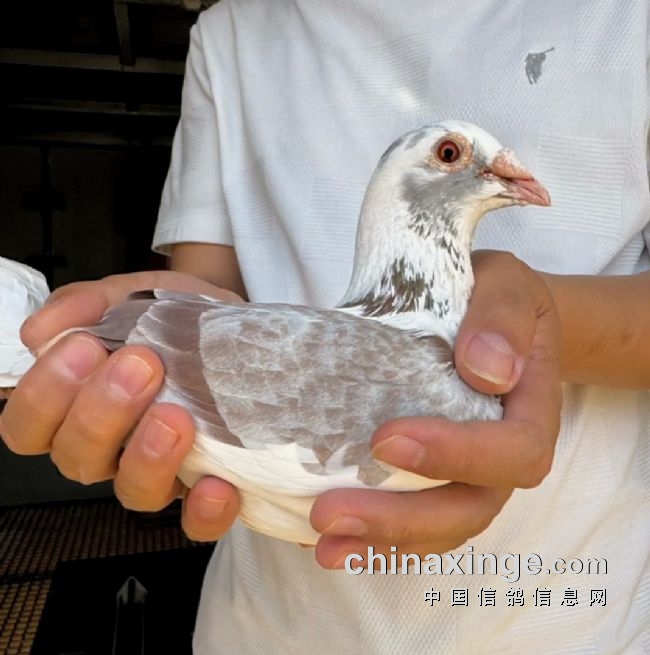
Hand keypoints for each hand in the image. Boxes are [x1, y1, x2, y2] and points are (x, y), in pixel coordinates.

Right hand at [0, 270, 240, 540]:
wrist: (237, 323)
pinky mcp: (207, 484)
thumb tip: (40, 331)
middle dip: (102, 412)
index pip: (29, 427)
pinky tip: (217, 483)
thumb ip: (85, 304)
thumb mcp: (131, 294)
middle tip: (142, 363)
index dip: (44, 396)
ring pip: (133, 492)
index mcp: (77, 406)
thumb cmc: (174, 314)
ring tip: (175, 415)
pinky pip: (198, 521)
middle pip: (77, 459)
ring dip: (147, 457)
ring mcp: (160, 470)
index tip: (84, 345)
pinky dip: (205, 511)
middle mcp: (111, 448)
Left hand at [310, 250, 561, 568]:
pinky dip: (370, 539)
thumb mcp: (506, 284)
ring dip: (378, 544)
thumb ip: (502, 316)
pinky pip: (412, 523)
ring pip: (437, 529)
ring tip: (321, 546)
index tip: (386, 439)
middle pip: (468, 508)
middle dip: (399, 520)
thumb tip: (486, 369)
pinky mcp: (436, 479)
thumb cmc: (496, 298)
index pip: (512, 451)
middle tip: (329, 514)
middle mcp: (503, 457)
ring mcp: (470, 475)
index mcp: (530, 412)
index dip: (455, 455)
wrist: (491, 317)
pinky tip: (316, 538)